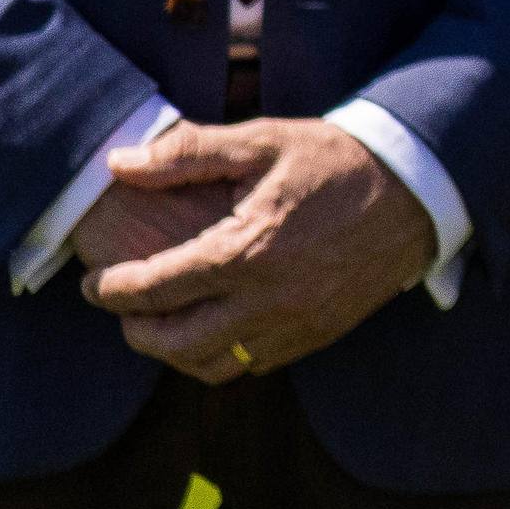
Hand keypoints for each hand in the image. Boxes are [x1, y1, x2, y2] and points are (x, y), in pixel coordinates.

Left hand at [83, 120, 443, 379]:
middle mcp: (267, 299)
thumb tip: (119, 164)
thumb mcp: (262, 142)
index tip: (93, 284)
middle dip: (134, 331)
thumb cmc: (335, 160)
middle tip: (121, 308)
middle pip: (174, 343)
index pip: (154, 288)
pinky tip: (215, 326)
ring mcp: (294, 324)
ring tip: (163, 324)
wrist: (416, 190)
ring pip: (211, 366)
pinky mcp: (317, 335)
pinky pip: (253, 366)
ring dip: (175, 352)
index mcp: (245, 251)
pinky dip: (221, 356)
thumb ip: (187, 153)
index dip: (111, 290)